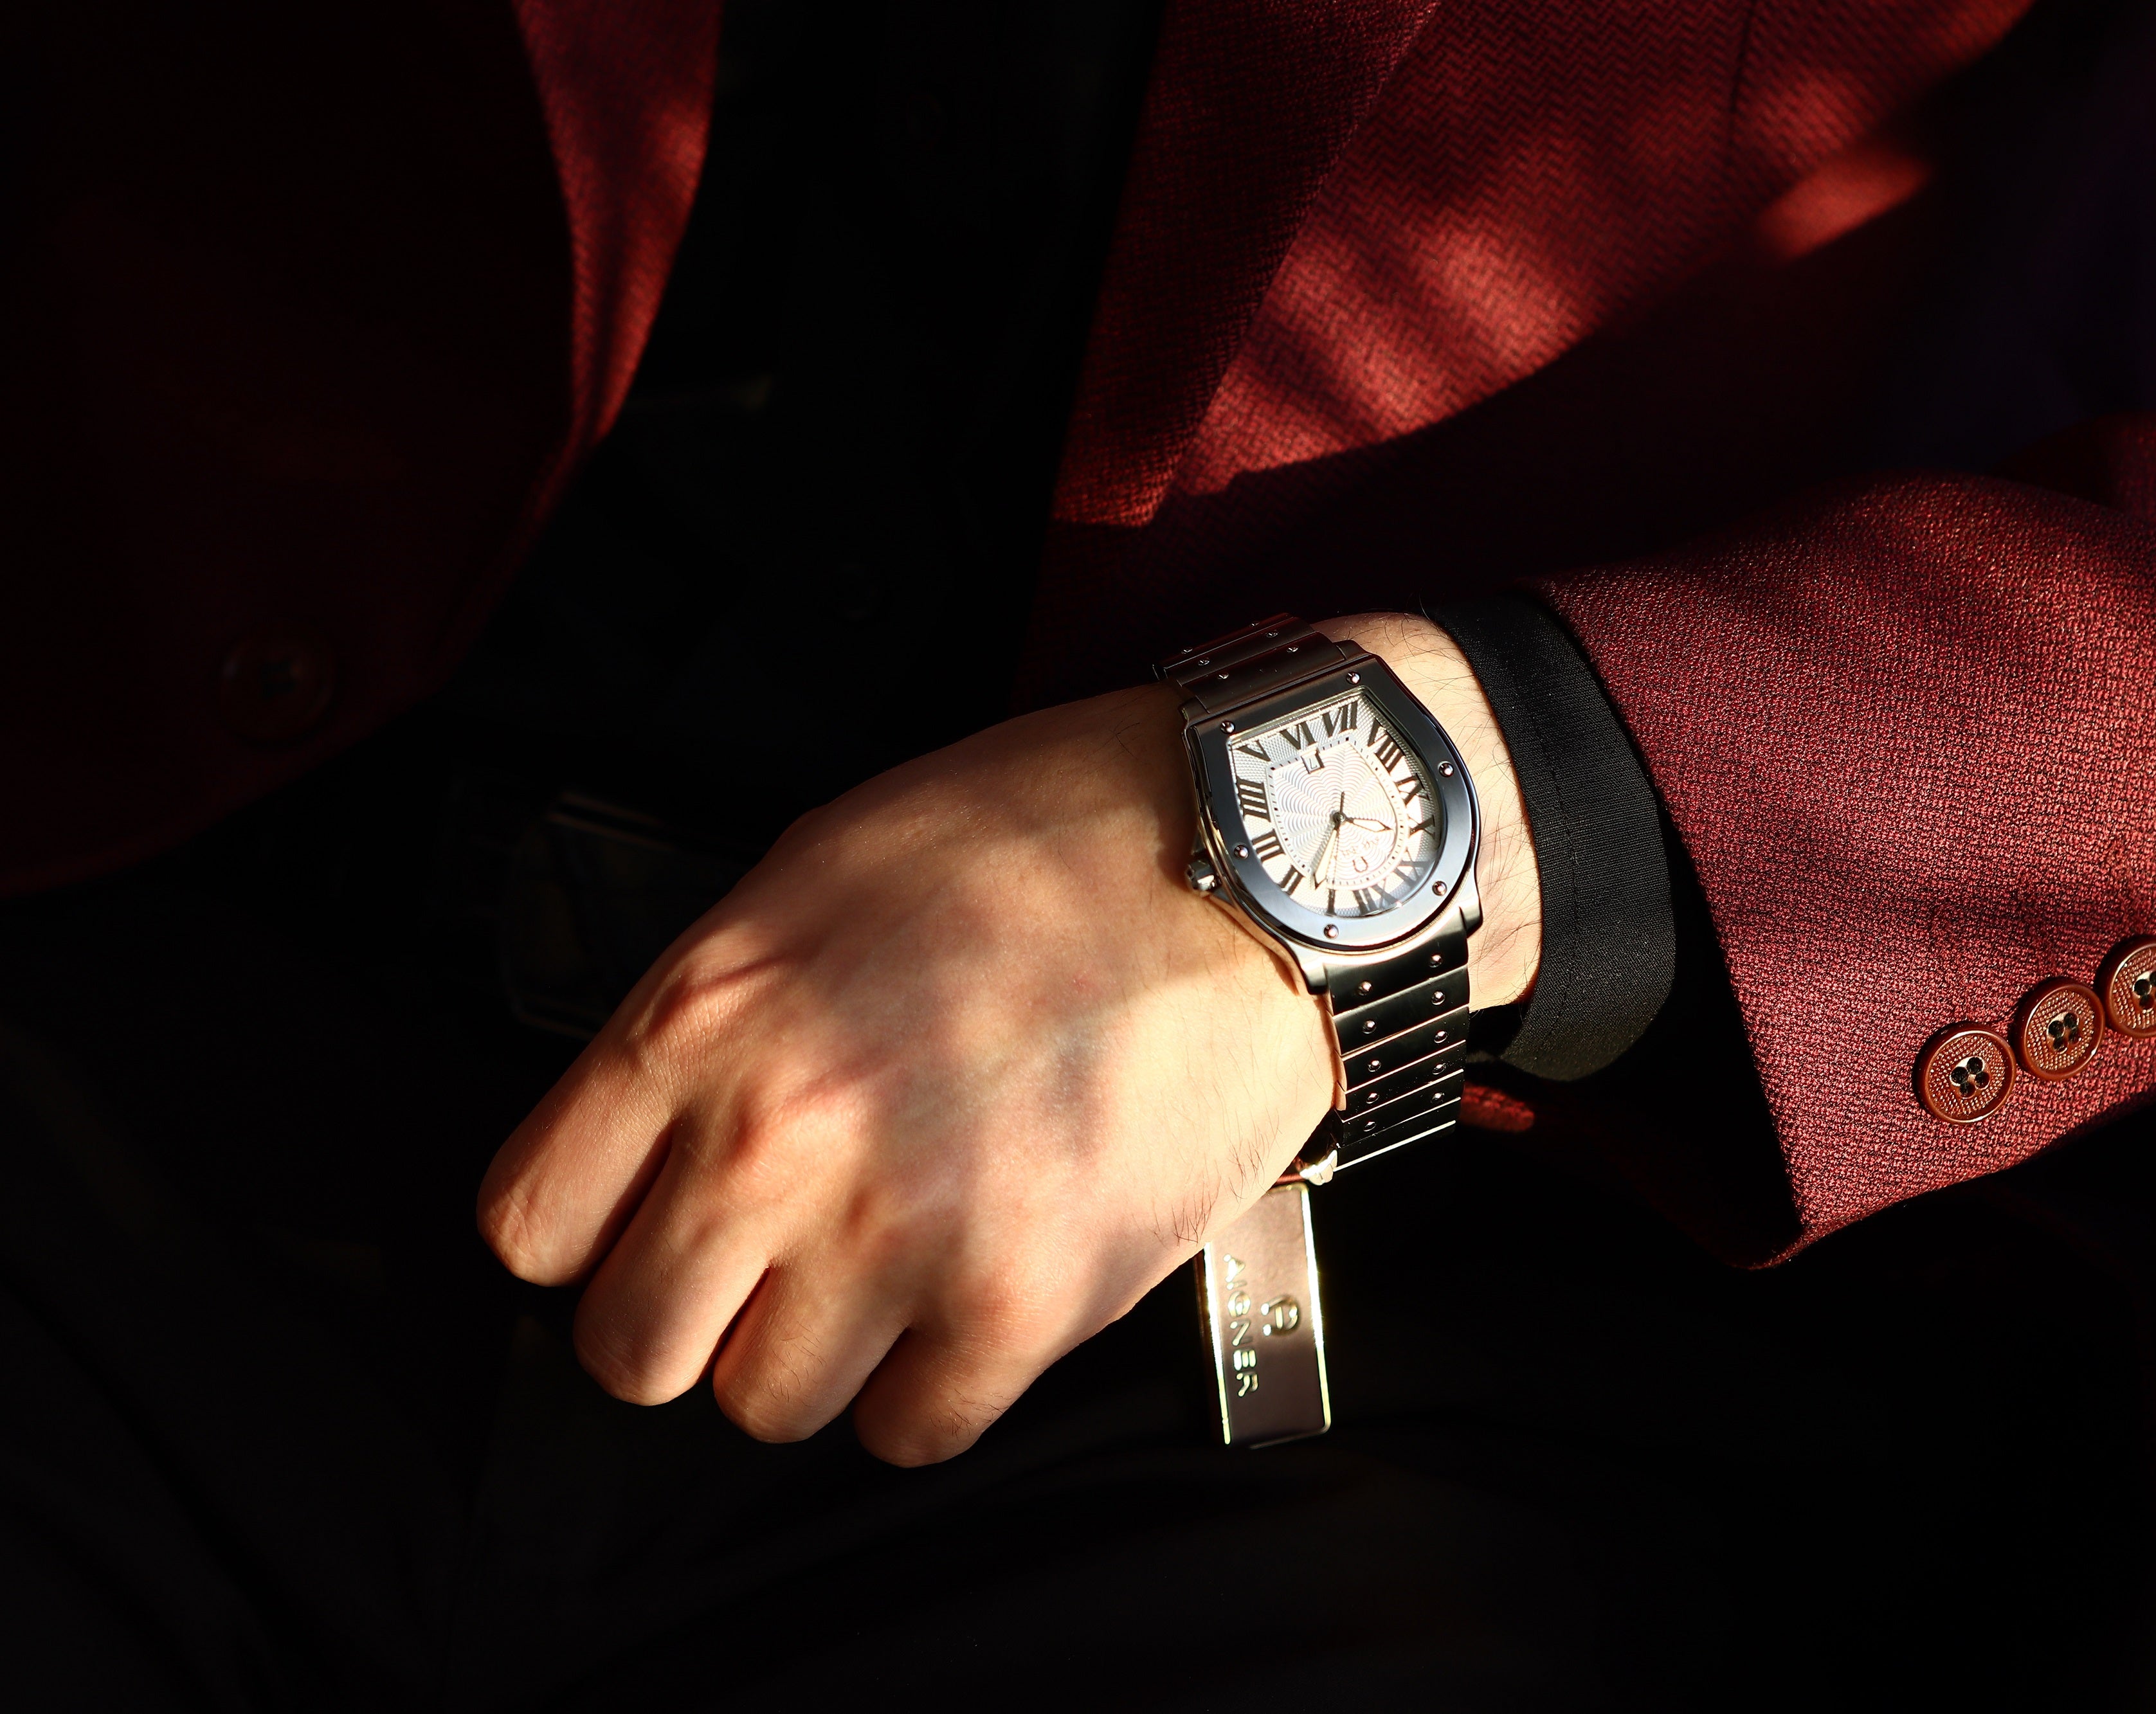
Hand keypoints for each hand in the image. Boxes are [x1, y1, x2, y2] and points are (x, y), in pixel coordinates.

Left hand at [475, 613, 1537, 1461]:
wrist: (1258, 863)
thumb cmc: (1045, 842)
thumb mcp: (818, 872)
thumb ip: (710, 1017)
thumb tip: (651, 1137)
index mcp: (705, 1016)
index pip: (531, 1228)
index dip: (591, 1234)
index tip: (646, 1223)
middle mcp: (778, 1139)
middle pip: (630, 1350)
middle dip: (693, 1316)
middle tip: (773, 1261)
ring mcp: (902, 1232)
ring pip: (762, 1408)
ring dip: (819, 1353)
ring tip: (895, 1265)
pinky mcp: (1026, 1302)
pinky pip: (909, 1434)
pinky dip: (935, 1384)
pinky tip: (976, 1292)